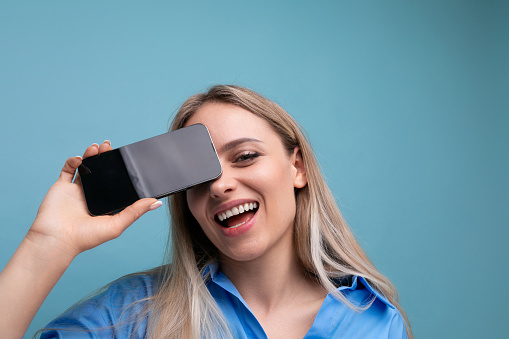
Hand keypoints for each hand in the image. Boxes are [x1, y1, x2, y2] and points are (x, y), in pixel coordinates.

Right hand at [26, 141, 161, 259]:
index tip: (126, 158)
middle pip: (101, 171)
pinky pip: (67, 170)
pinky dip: (73, 161)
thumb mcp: (117, 225)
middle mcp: (92, 195)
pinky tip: (80, 158)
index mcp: (105, 203)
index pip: (116, 182)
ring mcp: (77, 191)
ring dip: (91, 155)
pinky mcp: (62, 187)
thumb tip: (157, 202)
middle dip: (105, 157)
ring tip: (97, 147)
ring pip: (86, 167)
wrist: (57, 239)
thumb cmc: (87, 237)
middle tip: (110, 146)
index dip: (120, 170)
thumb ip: (135, 211)